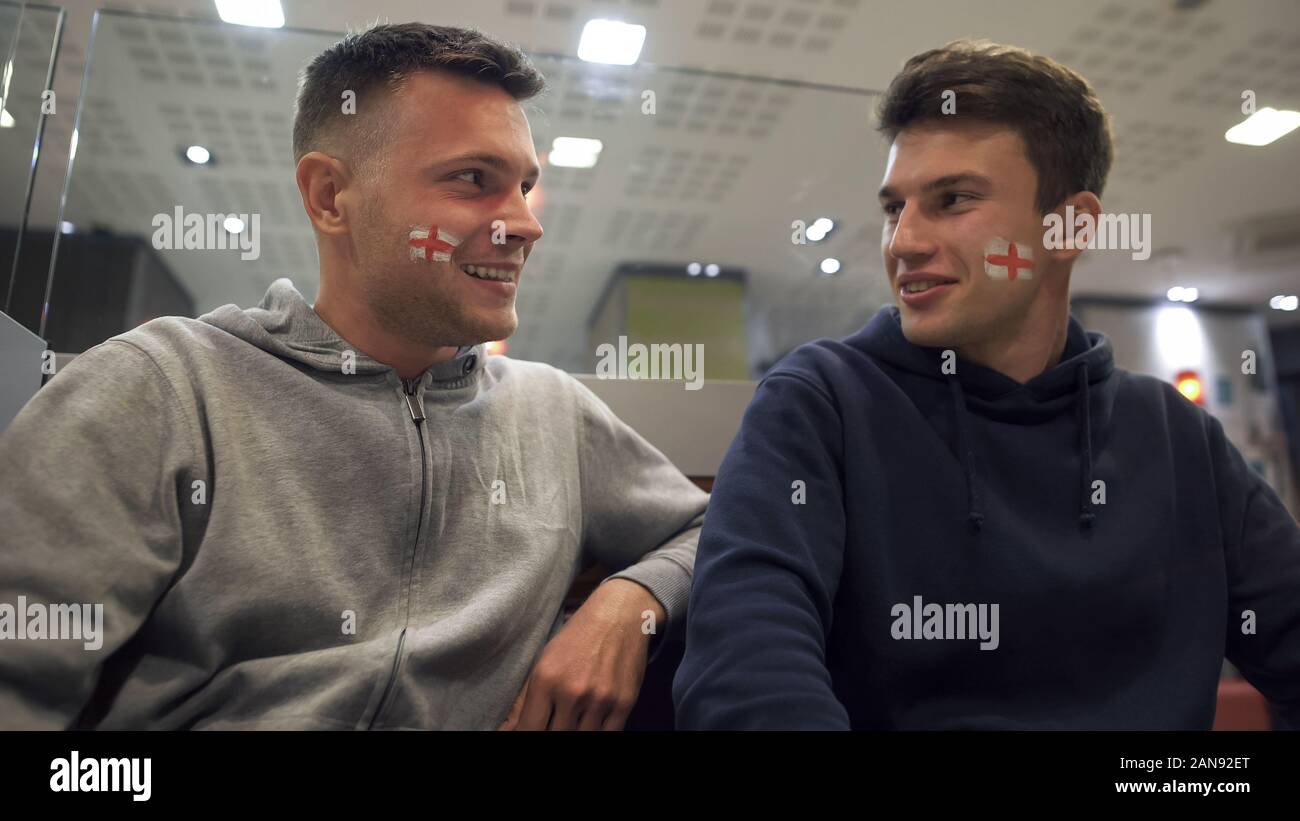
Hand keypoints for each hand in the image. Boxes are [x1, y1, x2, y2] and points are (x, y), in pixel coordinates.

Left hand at [498, 579, 664, 730]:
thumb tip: (508, 729)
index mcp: (546, 679)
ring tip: (571, 719)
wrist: (619, 614)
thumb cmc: (577, 636)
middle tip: (554, 721)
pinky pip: (608, 736)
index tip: (528, 731)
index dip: (525, 736)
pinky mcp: (624, 703)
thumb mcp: (544, 660)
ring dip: (575, 731)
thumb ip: (524, 699)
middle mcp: (572, 692)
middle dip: (551, 732)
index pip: (529, 730)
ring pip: (581, 738)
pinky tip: (590, 723)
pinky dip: (597, 733)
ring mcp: (600, 700)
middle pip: (556, 737)